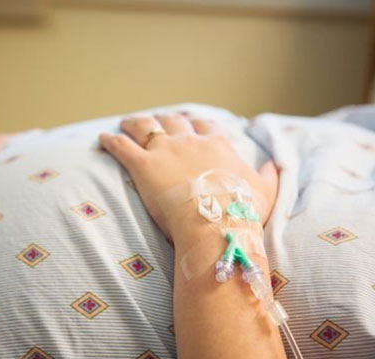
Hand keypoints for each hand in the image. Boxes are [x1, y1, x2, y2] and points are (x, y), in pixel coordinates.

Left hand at [99, 114, 277, 244]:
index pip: (205, 125)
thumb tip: (273, 166)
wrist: (215, 223)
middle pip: (174, 120)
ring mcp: (165, 150)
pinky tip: (102, 139)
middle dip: (165, 119)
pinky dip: (110, 141)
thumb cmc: (241, 210)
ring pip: (145, 125)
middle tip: (157, 123)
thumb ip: (268, 176)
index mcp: (217, 145)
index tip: (190, 125)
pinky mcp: (143, 165)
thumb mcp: (264, 192)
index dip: (195, 124)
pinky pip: (121, 146)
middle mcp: (190, 141)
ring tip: (126, 122)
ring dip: (134, 122)